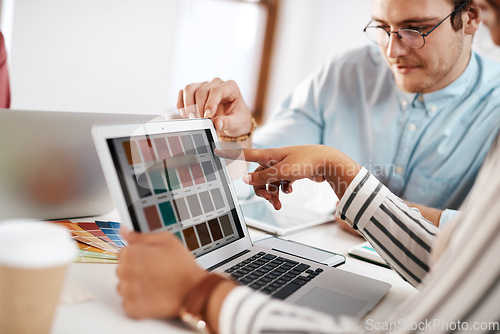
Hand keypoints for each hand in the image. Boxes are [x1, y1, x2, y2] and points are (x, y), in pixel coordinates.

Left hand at [116, 228, 206, 318]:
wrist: (193, 290)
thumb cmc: (182, 266)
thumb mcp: (166, 240)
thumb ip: (141, 236)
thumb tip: (124, 231)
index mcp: (130, 253)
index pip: (123, 254)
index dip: (139, 256)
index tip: (150, 260)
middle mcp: (125, 272)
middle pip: (123, 270)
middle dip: (136, 271)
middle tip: (156, 272)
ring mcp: (127, 291)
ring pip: (124, 287)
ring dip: (136, 286)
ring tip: (155, 284)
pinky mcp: (132, 308)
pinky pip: (128, 303)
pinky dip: (138, 301)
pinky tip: (152, 295)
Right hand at [177, 78, 252, 137]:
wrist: (234, 120)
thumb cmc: (237, 118)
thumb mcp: (237, 123)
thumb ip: (228, 123)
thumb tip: (217, 123)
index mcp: (230, 87)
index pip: (217, 91)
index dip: (210, 103)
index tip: (208, 116)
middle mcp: (217, 83)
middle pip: (202, 91)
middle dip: (199, 108)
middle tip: (201, 122)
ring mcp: (205, 86)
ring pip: (190, 88)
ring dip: (188, 105)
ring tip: (193, 118)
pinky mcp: (196, 91)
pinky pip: (183, 92)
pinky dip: (181, 103)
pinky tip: (184, 114)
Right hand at [216, 145, 360, 209]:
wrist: (329, 163)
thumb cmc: (307, 162)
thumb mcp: (282, 172)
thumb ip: (263, 177)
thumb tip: (244, 179)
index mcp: (268, 155)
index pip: (244, 154)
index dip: (229, 154)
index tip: (215, 150)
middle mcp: (273, 159)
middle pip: (257, 176)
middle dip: (261, 190)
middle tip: (270, 200)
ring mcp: (282, 165)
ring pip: (269, 182)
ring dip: (272, 194)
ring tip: (280, 203)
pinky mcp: (291, 171)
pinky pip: (279, 183)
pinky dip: (282, 189)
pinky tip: (290, 191)